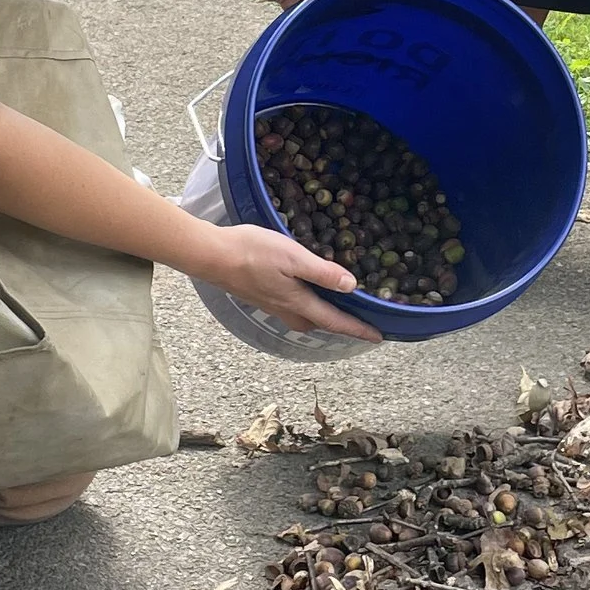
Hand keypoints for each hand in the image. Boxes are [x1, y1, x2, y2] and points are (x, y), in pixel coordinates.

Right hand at [193, 221, 378, 339]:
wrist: (210, 256)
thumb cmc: (251, 252)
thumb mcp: (293, 257)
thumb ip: (322, 272)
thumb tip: (352, 287)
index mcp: (297, 301)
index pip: (334, 321)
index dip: (358, 329)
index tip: (378, 337)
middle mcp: (285, 309)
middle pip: (319, 324)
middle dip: (339, 326)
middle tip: (359, 323)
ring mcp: (270, 304)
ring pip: (303, 318)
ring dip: (321, 318)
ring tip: (335, 309)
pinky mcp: (259, 296)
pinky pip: (290, 309)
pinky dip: (305, 307)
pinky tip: (302, 294)